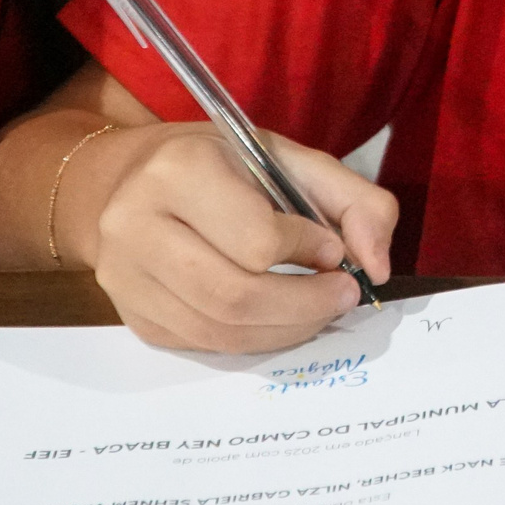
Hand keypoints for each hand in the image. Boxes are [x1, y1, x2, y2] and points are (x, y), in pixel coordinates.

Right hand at [86, 123, 397, 352]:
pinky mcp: (134, 317)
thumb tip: (378, 266)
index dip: (308, 250)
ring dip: (287, 329)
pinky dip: (255, 338)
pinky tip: (278, 318)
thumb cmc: (220, 166)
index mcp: (178, 171)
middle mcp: (137, 225)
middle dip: (306, 305)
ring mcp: (126, 278)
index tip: (331, 247)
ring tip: (318, 308)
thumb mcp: (290, 159)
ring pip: (221, 331)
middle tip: (343, 295)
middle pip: (236, 296)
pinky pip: (205, 345)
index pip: (256, 239)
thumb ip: (354, 201)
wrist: (127, 181)